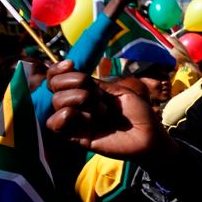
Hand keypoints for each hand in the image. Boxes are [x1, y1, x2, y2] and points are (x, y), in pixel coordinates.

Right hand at [45, 60, 173, 160]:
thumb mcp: (118, 92)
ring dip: (78, 99)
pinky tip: (89, 121)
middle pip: (54, 85)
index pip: (57, 77)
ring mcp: (75, 121)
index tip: (71, 64)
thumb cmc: (138, 114)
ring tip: (102, 110)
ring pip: (56, 101)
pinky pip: (53, 123)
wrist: (148, 136)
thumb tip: (71, 70)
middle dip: (75, 82)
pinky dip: (68, 116)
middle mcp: (77, 105)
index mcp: (85, 92)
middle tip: (99, 96)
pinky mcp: (74, 137)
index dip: (58, 69)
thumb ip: (95, 84)